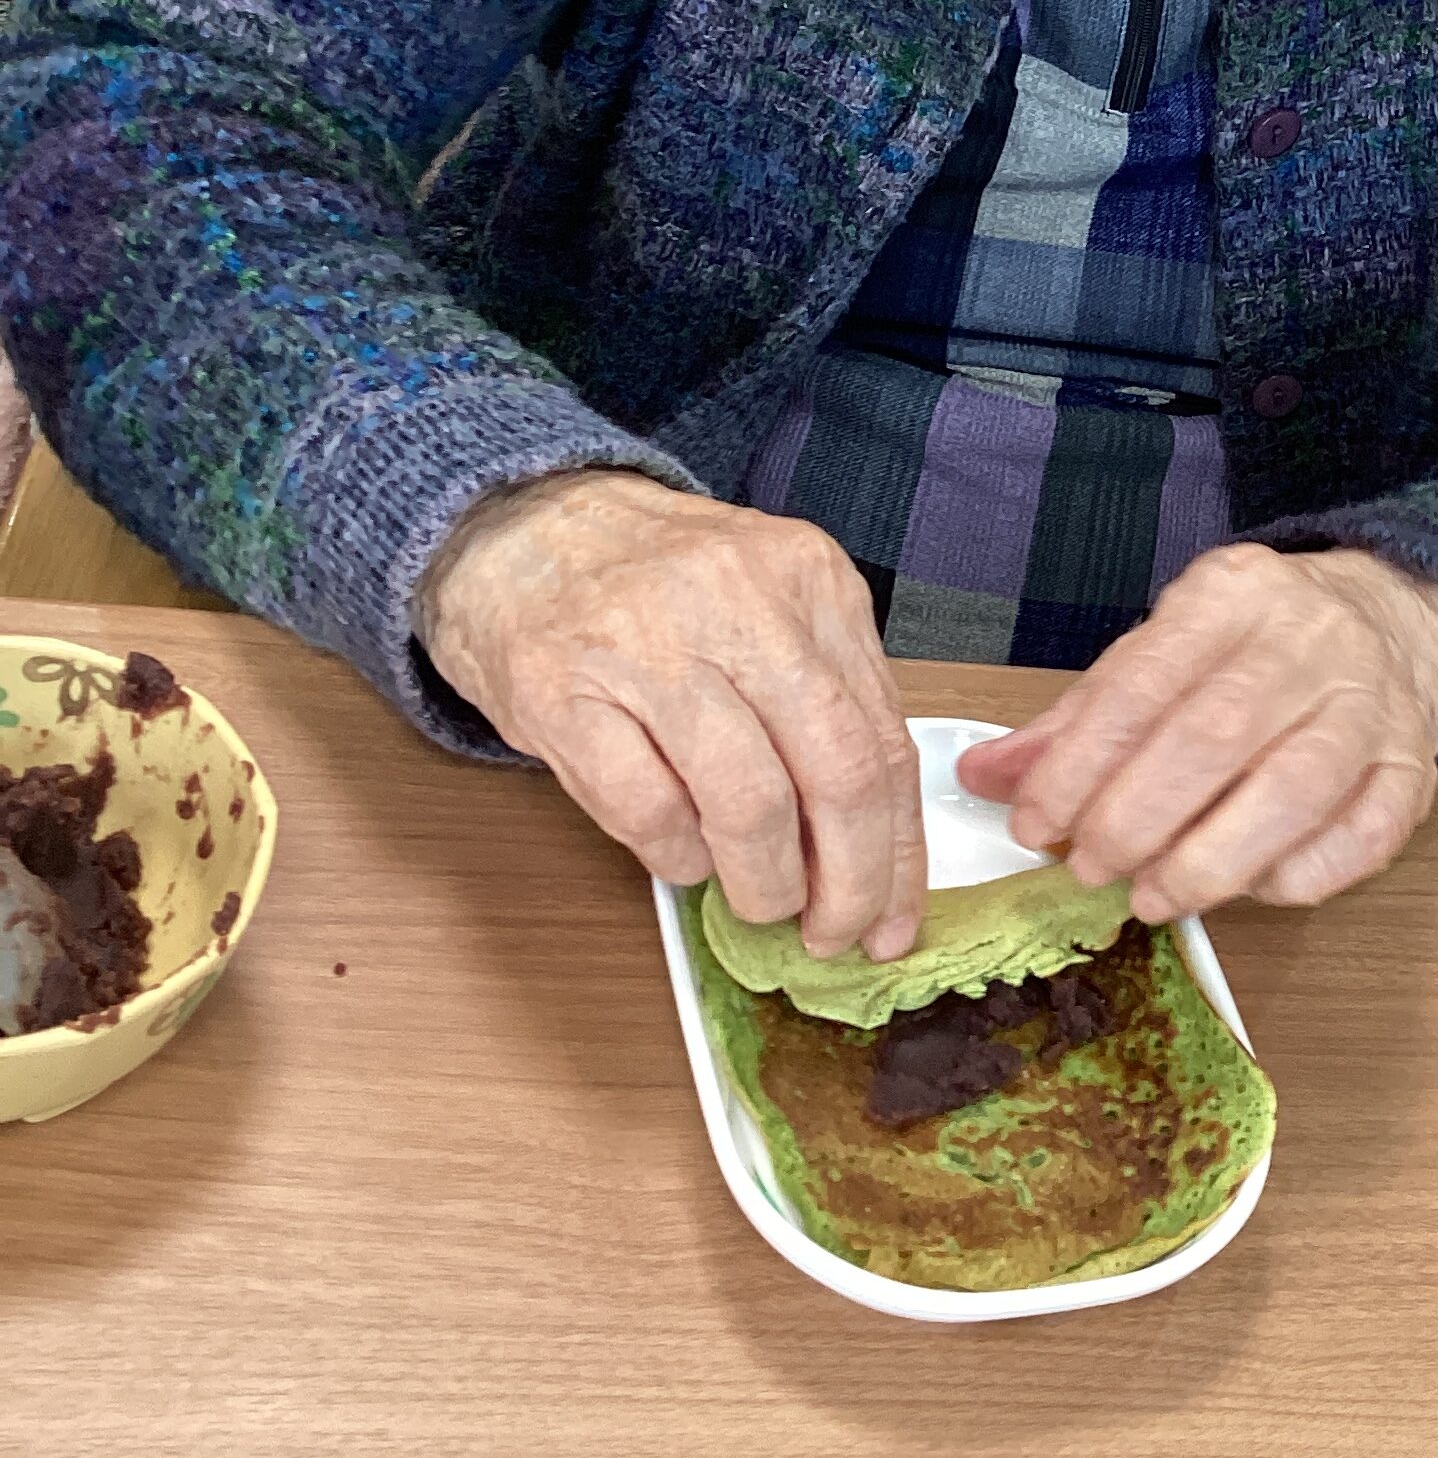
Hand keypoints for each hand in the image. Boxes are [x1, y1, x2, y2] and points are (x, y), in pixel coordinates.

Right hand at [418, 472, 925, 957]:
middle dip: (849, 881)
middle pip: (836, 773)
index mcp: (808, 579)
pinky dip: (679, 857)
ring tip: (758, 899)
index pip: (884, 737)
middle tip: (833, 932)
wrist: (517, 526)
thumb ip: (825, 704)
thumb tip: (873, 848)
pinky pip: (650, 813)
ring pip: (749, 803)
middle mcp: (738, 599)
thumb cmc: (654, 586)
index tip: (894, 918)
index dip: (899, 850)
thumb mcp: (768, 609)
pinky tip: (682, 853)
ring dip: (763, 882)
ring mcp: (647, 644)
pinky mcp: (563, 692)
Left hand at [957, 543, 1437, 920]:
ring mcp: (1373, 707)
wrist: (1391, 623)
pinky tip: (1247, 889)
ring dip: (1208, 861)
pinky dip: (1296, 877)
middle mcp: (1311, 641)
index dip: (1080, 763)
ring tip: (1149, 897)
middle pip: (1216, 735)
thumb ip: (1078, 719)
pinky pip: (1361, 838)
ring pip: (1294, 791)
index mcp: (1234, 594)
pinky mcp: (1414, 771)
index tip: (1034, 822)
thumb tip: (985, 779)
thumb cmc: (1252, 651)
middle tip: (1088, 868)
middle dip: (1136, 817)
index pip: (1145, 681)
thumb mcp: (1162, 653)